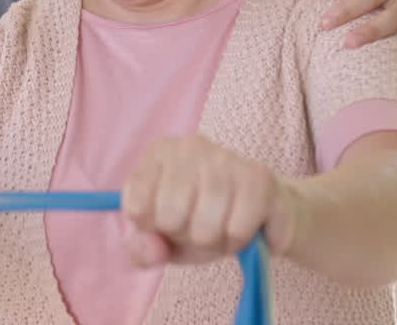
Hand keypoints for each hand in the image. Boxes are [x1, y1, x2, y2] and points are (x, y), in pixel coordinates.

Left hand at [120, 135, 299, 267]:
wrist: (258, 213)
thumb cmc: (198, 219)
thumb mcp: (161, 236)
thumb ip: (141, 247)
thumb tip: (153, 249)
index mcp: (158, 153)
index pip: (136, 206)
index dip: (152, 228)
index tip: (164, 222)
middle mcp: (190, 146)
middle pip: (170, 217)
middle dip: (184, 236)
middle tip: (197, 226)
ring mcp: (226, 158)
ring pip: (206, 228)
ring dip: (214, 242)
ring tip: (221, 227)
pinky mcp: (260, 177)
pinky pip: (238, 230)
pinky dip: (239, 241)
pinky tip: (244, 226)